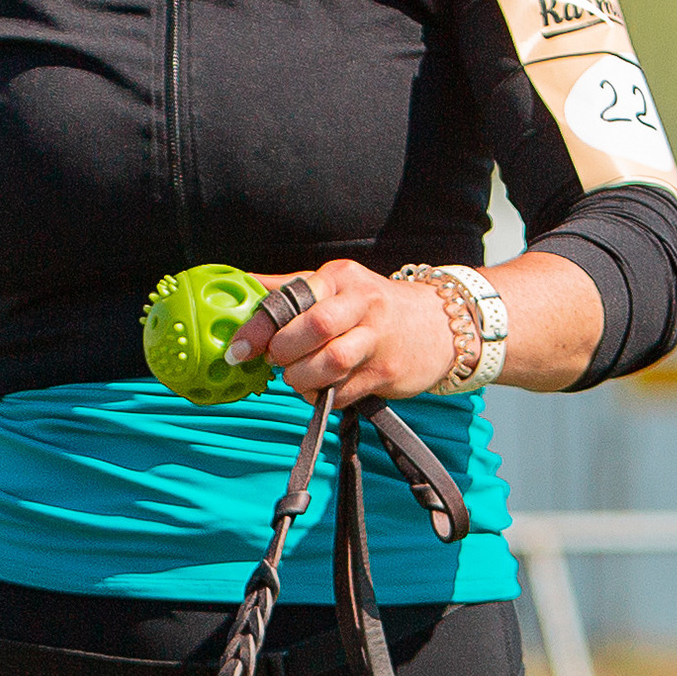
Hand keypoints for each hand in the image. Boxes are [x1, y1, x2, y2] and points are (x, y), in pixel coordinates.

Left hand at [234, 261, 457, 406]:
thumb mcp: (335, 287)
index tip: (239, 348)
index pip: (294, 297)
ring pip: (330, 363)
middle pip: (315, 327)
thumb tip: (242, 283)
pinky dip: (322, 396)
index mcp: (341, 278)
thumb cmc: (372, 307)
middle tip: (275, 360)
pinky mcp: (386, 373)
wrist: (437, 326)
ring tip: (297, 376)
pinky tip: (320, 388)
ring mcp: (377, 340)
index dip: (261, 325)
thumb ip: (289, 289)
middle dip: (284, 351)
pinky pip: (342, 393)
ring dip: (302, 378)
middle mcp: (362, 304)